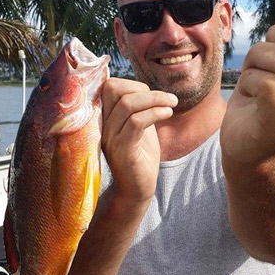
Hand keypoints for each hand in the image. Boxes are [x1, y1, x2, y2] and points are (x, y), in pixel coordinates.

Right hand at [100, 78, 177, 202]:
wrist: (137, 189)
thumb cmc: (140, 156)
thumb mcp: (138, 125)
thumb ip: (137, 108)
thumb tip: (145, 87)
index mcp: (104, 118)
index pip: (110, 86)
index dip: (135, 85)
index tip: (154, 96)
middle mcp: (102, 125)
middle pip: (114, 89)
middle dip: (144, 89)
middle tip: (167, 99)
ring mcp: (110, 138)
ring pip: (127, 104)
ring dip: (156, 99)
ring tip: (172, 104)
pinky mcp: (122, 150)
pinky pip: (136, 122)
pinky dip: (155, 113)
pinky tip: (168, 114)